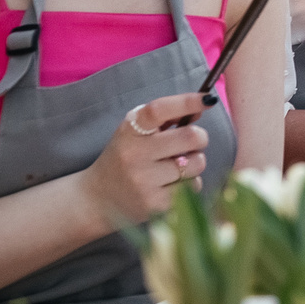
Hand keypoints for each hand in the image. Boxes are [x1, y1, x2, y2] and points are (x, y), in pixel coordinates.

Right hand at [82, 93, 211, 227]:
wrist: (97, 199)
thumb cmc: (124, 158)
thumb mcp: (135, 132)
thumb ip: (166, 118)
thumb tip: (202, 106)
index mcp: (129, 131)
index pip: (160, 110)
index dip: (187, 102)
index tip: (207, 99)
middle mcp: (135, 154)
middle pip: (190, 137)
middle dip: (199, 138)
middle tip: (192, 143)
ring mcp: (144, 181)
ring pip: (197, 163)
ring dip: (195, 162)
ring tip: (177, 166)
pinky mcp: (155, 204)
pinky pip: (193, 187)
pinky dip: (190, 184)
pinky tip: (172, 185)